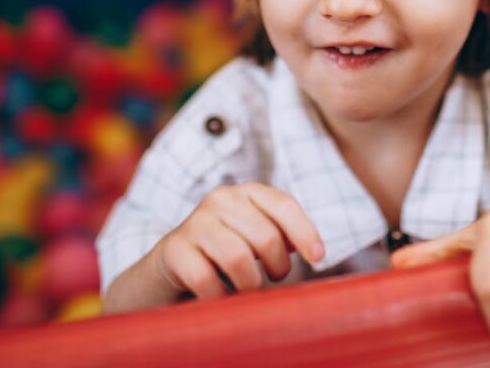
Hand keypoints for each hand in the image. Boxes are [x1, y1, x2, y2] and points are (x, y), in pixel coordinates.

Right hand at [154, 182, 324, 299]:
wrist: (170, 263)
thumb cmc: (226, 250)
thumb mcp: (255, 236)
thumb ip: (282, 236)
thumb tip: (315, 252)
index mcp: (247, 192)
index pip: (284, 206)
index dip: (305, 232)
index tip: (319, 258)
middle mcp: (220, 200)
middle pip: (265, 236)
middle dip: (278, 266)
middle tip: (276, 278)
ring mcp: (195, 223)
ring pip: (238, 257)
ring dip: (250, 284)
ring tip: (249, 290)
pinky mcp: (174, 250)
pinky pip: (206, 279)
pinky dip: (220, 297)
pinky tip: (221, 298)